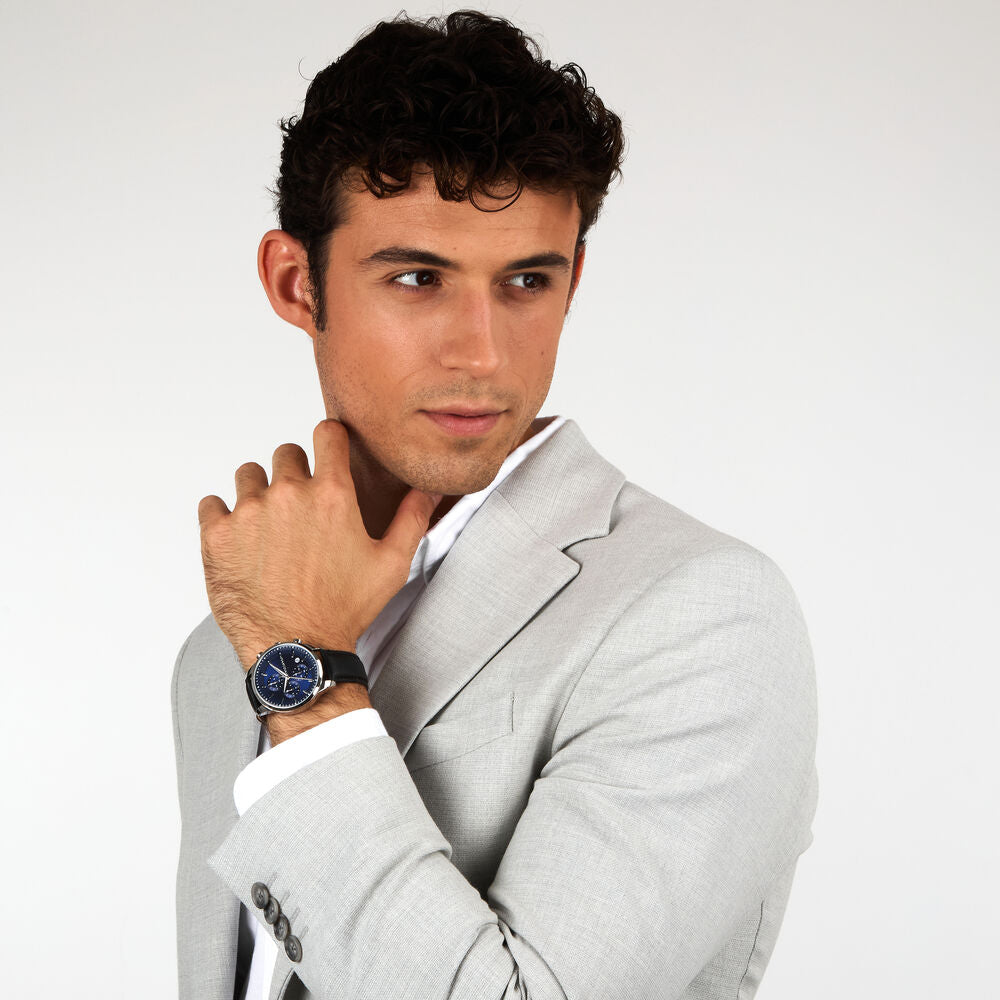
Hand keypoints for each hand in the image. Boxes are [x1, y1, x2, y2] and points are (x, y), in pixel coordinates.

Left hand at [197, 418, 440, 673]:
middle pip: (286, 453)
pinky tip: (243, 541)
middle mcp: (289, 494)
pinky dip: (224, 517)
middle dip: (296, 473)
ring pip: (248, 474)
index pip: (327, 433)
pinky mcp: (218, 534)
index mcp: (333, 495)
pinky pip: (212, 504)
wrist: (296, 651)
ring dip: (259, 491)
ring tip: (270, 526)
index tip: (329, 454)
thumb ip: (412, 519)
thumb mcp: (392, 565)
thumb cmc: (345, 610)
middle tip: (302, 508)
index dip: (331, 441)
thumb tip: (428, 489)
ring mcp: (249, 512)